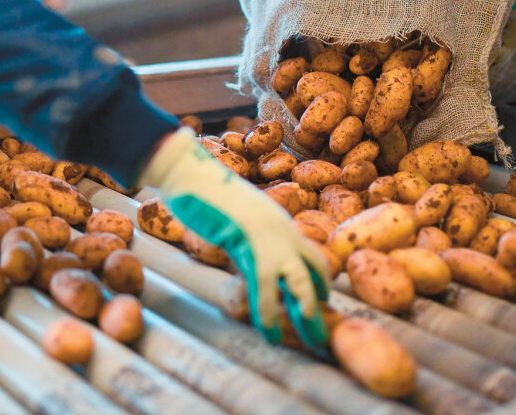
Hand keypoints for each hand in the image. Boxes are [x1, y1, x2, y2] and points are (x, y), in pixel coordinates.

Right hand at [140, 127, 328, 348]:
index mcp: (279, 221)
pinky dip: (268, 315)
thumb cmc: (205, 190)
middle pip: (312, 271)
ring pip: (298, 284)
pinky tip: (270, 334)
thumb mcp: (236, 213)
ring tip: (312, 342)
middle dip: (319, 304)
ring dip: (306, 316)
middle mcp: (282, 230)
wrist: (191, 173)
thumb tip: (243, 246)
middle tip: (323, 333)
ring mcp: (269, 238)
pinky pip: (264, 289)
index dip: (320, 280)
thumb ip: (247, 232)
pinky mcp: (249, 248)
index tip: (324, 300)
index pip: (311, 254)